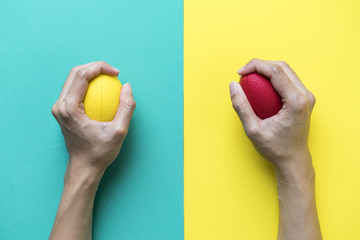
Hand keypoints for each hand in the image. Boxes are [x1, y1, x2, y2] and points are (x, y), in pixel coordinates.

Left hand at [51, 61, 135, 180]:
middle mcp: (60, 106)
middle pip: (75, 73)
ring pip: (73, 80)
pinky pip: (74, 90)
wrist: (84, 167)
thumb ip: (126, 107)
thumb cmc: (100, 152)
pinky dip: (88, 85)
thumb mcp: (119, 131)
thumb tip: (127, 87)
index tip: (116, 73)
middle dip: (95, 66)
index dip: (100, 67)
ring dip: (91, 74)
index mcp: (69, 108)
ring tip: (108, 77)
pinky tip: (101, 89)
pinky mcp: (63, 112)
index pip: (82, 75)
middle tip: (113, 72)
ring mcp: (59, 109)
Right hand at [229, 59, 315, 174]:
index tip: (240, 72)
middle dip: (260, 65)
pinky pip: (287, 79)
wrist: (293, 160)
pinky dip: (272, 77)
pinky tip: (259, 85)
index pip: (276, 71)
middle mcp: (305, 96)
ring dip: (266, 69)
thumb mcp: (253, 130)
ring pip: (286, 71)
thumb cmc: (276, 148)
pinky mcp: (303, 99)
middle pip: (282, 67)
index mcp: (296, 101)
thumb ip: (241, 107)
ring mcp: (306, 97)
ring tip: (249, 77)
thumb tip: (232, 86)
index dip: (255, 66)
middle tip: (243, 73)